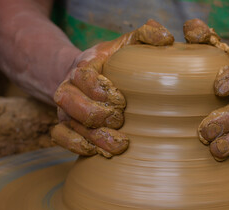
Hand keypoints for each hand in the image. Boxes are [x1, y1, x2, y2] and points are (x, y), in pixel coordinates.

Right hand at [51, 20, 173, 157]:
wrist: (84, 73)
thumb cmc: (111, 61)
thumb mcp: (127, 44)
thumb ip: (145, 36)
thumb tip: (167, 38)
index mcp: (84, 66)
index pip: (82, 77)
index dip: (98, 89)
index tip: (121, 100)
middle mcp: (69, 87)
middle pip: (70, 103)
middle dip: (96, 114)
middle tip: (120, 120)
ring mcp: (65, 108)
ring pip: (68, 124)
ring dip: (93, 137)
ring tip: (120, 145)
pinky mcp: (64, 125)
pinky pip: (61, 138)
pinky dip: (78, 147)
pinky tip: (99, 152)